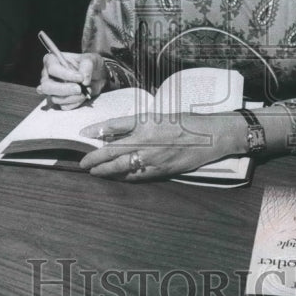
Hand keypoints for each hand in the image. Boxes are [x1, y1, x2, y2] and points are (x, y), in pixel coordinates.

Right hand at [38, 51, 107, 109]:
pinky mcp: (59, 100)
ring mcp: (52, 89)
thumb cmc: (89, 64)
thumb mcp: (91, 59)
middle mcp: (48, 76)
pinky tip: (83, 96)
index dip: (65, 75)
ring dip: (73, 97)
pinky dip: (76, 102)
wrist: (96, 75)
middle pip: (46, 87)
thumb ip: (87, 66)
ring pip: (55, 98)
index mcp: (51, 60)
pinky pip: (64, 106)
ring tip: (86, 90)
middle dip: (64, 89)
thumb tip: (83, 80)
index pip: (52, 69)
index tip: (80, 77)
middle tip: (79, 89)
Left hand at [77, 113, 240, 182]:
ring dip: (106, 171)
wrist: (211, 136)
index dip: (97, 129)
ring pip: (121, 167)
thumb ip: (139, 125)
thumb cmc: (187, 122)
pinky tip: (116, 178)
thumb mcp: (160, 117)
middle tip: (84, 163)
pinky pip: (136, 176)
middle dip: (95, 158)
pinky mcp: (161, 170)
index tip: (84, 133)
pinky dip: (123, 177)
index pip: (114, 125)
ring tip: (95, 172)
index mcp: (146, 122)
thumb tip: (117, 134)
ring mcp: (153, 157)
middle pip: (112, 150)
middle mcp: (147, 139)